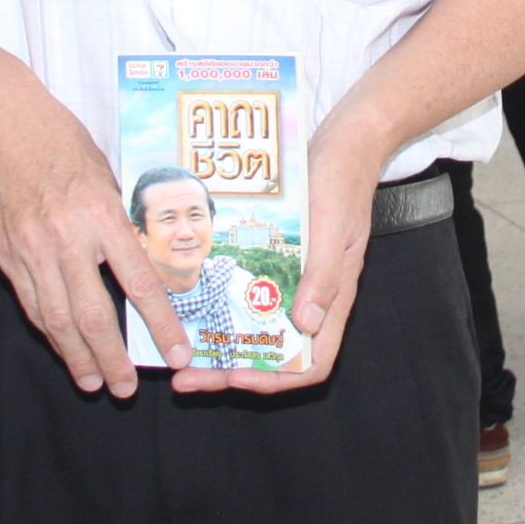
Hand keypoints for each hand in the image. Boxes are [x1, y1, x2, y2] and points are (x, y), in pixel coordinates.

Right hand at [0, 83, 188, 396]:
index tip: (179, 353)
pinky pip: (31, 303)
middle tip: (126, 388)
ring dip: (76, 356)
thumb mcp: (109, 177)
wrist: (5, 123)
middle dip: (113, 357)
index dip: (161, 325)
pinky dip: (48, 331)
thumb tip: (147, 271)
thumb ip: (121, 226)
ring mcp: (30, 248)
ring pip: (55, 318)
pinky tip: (63, 347)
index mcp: (101, 215)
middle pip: (92, 314)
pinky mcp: (6, 253)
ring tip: (93, 381)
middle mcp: (65, 236)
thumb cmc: (65, 143)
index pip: (139, 283)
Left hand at [184, 115, 387, 395]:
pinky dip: (222, 308)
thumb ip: (323, 277)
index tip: (236, 377)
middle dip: (230, 372)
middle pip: (273, 355)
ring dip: (220, 344)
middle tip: (186, 378)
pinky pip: (247, 296)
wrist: (343, 144)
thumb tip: (306, 327)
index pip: (311, 362)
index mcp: (333, 300)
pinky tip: (193, 305)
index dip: (276, 379)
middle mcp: (312, 299)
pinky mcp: (277, 262)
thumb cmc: (342, 185)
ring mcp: (293, 282)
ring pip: (255, 330)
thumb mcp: (333, 229)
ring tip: (181, 352)